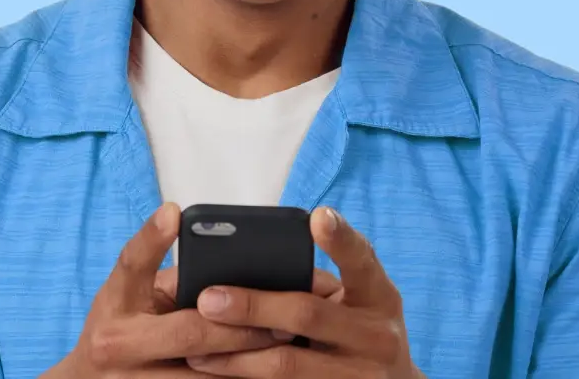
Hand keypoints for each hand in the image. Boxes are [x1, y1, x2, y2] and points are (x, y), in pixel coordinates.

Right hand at [44, 203, 286, 377]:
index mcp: (113, 302)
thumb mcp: (131, 295)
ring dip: (245, 361)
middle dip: (238, 326)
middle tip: (279, 317)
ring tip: (282, 345)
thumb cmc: (119, 326)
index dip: (152, 238)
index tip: (174, 212)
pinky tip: (260, 370)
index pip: (131, 264)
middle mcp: (116, 343)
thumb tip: (231, 266)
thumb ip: (173, 280)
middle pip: (188, 332)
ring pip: (201, 376)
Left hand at [183, 207, 424, 378]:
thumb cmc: (361, 330)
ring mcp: (360, 375)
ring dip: (237, 356)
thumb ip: (319, 283)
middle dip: (253, 306)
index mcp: (380, 297)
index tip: (317, 216)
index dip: (340, 239)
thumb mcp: (359, 302)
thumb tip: (251, 267)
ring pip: (287, 364)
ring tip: (198, 348)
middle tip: (209, 299)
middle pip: (307, 314)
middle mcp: (376, 336)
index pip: (362, 260)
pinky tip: (218, 374)